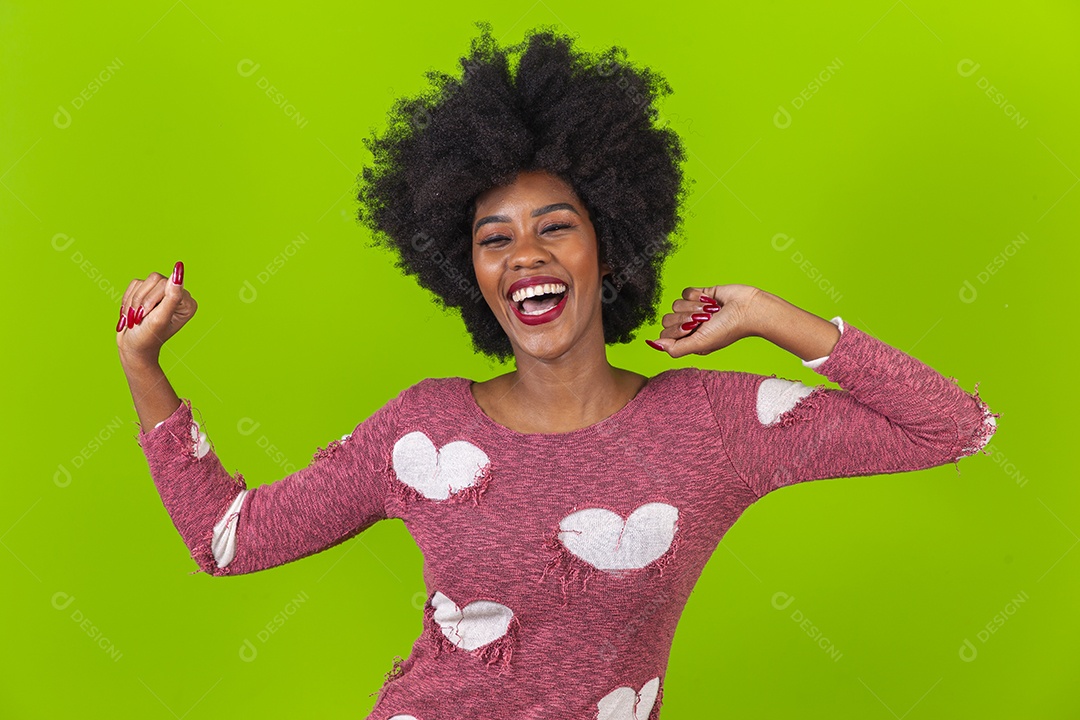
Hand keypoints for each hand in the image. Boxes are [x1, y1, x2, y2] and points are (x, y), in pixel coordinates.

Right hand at [116, 261, 196, 365]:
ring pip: (143, 281)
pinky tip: (131, 313)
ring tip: (135, 318)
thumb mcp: (160, 318)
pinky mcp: (148, 292)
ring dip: (133, 301)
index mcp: (187, 303)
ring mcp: (162, 293)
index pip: (165, 284)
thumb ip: (172, 295)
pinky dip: (128, 299)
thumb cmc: (148, 337)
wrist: (132, 348)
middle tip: (139, 319)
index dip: (150, 300)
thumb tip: (179, 270)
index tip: (147, 316)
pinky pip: (134, 284)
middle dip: (141, 301)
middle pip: (154, 279)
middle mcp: (178, 296)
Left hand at [647, 284, 761, 357]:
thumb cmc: (727, 329)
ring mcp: (693, 311)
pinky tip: (710, 300)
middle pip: (668, 319)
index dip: (676, 331)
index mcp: (688, 342)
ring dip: (694, 307)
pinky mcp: (699, 295)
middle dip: (686, 318)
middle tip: (703, 320)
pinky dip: (697, 296)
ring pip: (675, 305)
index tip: (692, 330)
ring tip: (711, 311)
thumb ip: (675, 348)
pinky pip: (684, 292)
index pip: (665, 335)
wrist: (748, 309)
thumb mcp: (700, 344)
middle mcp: (689, 327)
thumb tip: (654, 345)